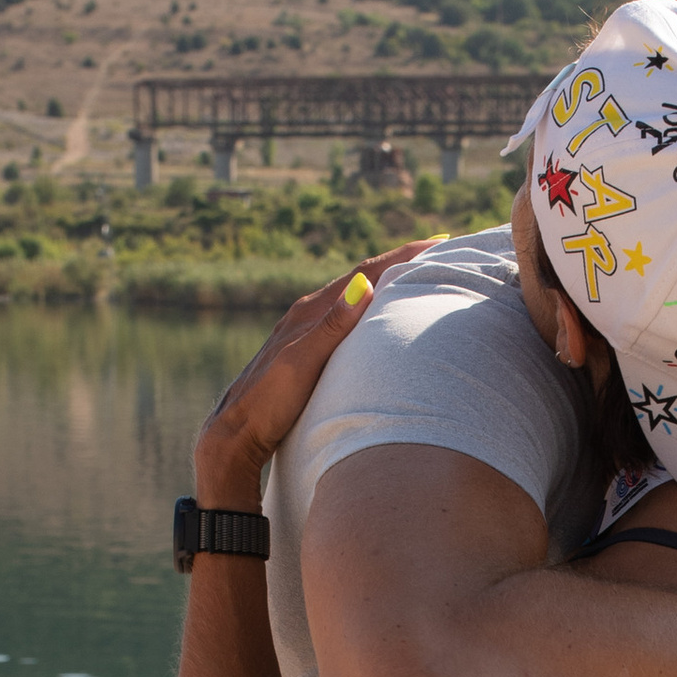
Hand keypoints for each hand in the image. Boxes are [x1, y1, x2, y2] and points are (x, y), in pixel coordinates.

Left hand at [193, 241, 442, 509]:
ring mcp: (305, 332)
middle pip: (362, 278)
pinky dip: (369, 307)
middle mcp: (307, 315)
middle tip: (440, 249)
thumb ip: (331, 326)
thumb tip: (363, 286)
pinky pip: (345, 318)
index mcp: (310, 311)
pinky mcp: (304, 351)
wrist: (233, 435)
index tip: (442, 241)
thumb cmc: (267, 403)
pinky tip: (376, 313)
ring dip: (386, 282)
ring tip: (417, 274)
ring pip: (354, 297)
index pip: (365, 274)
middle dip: (401, 263)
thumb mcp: (300, 364)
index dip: (403, 257)